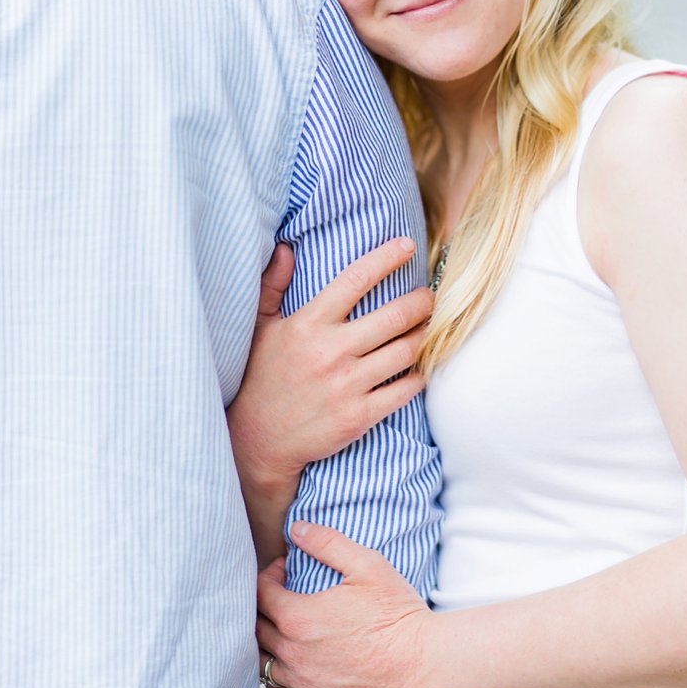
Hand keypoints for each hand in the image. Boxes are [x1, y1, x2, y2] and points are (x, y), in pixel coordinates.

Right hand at [229, 238, 430, 486]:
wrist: (258, 440)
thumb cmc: (259, 378)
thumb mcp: (259, 329)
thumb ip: (271, 286)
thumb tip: (284, 249)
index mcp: (308, 325)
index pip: (355, 280)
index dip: (386, 258)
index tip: (407, 247)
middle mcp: (331, 351)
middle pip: (394, 316)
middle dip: (420, 302)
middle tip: (428, 298)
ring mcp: (347, 385)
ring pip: (406, 352)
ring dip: (423, 337)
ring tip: (425, 330)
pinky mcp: (359, 416)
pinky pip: (405, 390)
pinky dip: (417, 377)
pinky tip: (417, 370)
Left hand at [257, 520, 430, 687]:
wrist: (424, 665)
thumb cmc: (397, 614)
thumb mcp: (366, 565)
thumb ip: (326, 543)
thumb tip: (296, 529)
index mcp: (296, 617)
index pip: (259, 592)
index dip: (268, 575)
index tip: (285, 571)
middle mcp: (291, 652)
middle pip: (255, 626)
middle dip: (263, 606)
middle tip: (281, 597)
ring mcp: (302, 682)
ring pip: (261, 662)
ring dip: (265, 643)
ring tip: (282, 630)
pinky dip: (275, 677)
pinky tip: (290, 663)